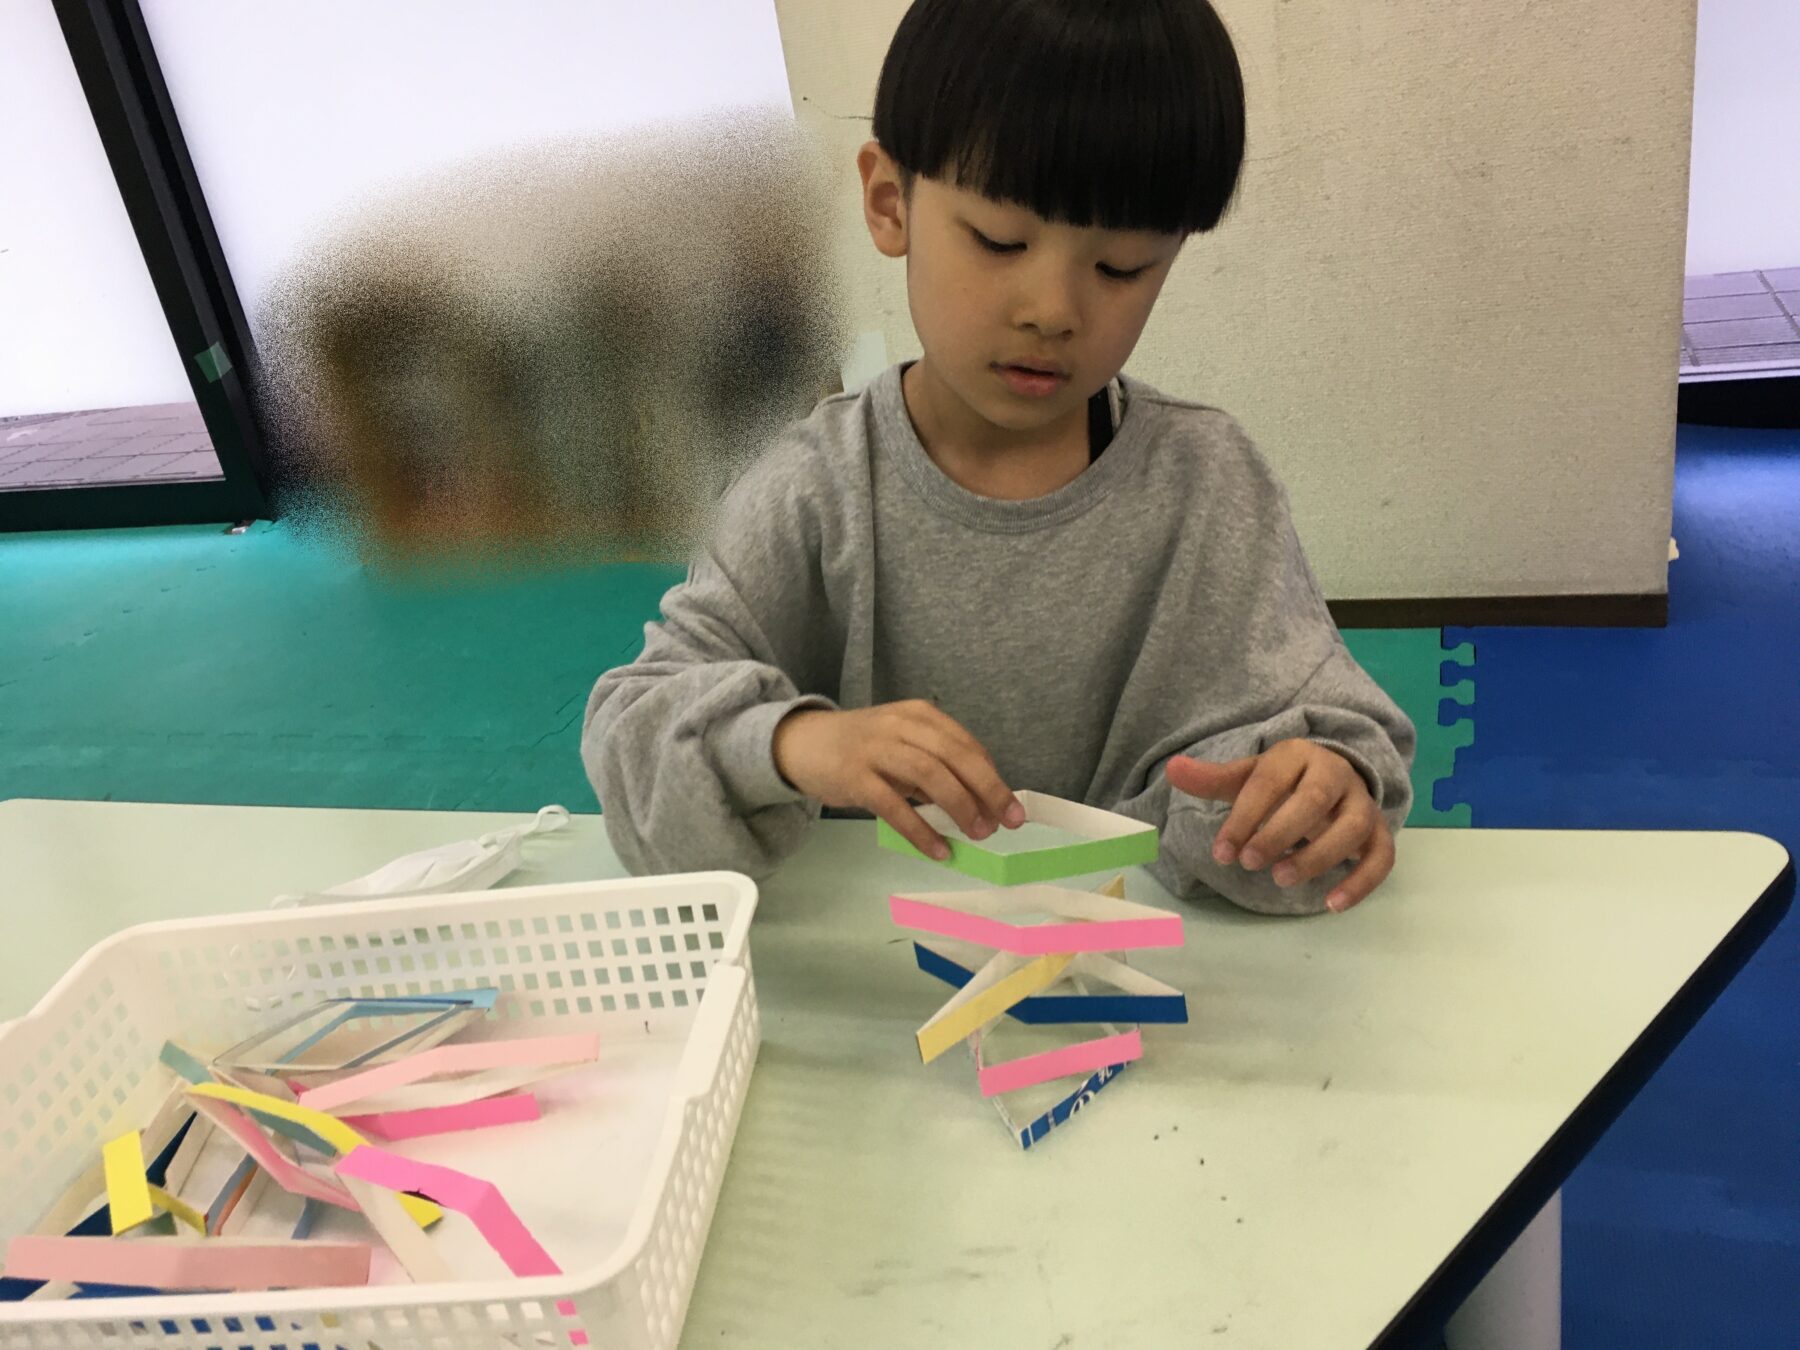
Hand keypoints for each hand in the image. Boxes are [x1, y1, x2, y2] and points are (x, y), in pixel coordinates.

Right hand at [773, 701, 1025, 859]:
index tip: (1010, 807)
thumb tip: (981, 806)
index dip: (992, 777)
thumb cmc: (862, 748)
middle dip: (987, 790)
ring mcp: (876, 749)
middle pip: (955, 756)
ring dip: (960, 806)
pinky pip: (895, 807)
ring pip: (929, 775)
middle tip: (1008, 822)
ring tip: (979, 834)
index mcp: (920, 715)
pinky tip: (939, 850)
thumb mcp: (903, 745)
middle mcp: (901, 725)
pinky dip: (921, 831)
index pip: (966, 745)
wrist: (802, 743)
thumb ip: (936, 768)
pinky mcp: (855, 777)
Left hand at [1166, 740, 1393, 911]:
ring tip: (1281, 880)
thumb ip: (1213, 779)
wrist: (1334, 775)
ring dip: (1318, 856)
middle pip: (1313, 800)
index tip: (1222, 852)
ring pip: (1352, 827)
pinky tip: (1332, 904)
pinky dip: (1361, 882)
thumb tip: (1173, 769)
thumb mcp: (1249, 776)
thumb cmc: (1283, 782)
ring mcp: (1362, 803)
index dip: (1244, 817)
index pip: (1268, 783)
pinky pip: (1382, 856)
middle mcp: (1335, 774)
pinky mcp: (1379, 833)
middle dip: (1279, 832)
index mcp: (1297, 756)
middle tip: (1249, 863)